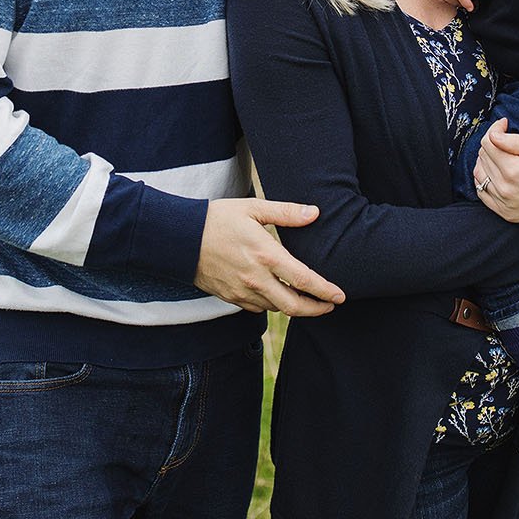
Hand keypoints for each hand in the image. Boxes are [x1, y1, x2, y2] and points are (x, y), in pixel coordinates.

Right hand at [194, 199, 344, 315]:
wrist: (179, 238)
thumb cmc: (217, 218)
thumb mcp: (253, 209)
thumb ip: (286, 212)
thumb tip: (315, 213)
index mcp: (265, 255)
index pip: (304, 280)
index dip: (325, 291)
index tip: (340, 296)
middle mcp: (256, 279)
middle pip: (294, 306)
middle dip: (316, 309)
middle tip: (330, 306)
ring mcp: (242, 291)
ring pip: (276, 309)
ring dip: (294, 307)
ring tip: (308, 301)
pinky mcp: (231, 297)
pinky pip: (258, 308)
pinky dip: (272, 305)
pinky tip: (278, 296)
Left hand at [471, 123, 518, 222]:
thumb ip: (515, 141)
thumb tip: (493, 134)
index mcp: (514, 169)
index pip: (488, 142)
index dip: (495, 130)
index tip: (504, 126)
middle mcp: (504, 187)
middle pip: (483, 155)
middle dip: (492, 144)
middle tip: (506, 143)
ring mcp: (502, 201)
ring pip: (478, 172)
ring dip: (486, 161)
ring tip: (501, 158)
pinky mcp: (501, 211)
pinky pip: (480, 190)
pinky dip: (484, 179)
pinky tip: (496, 174)